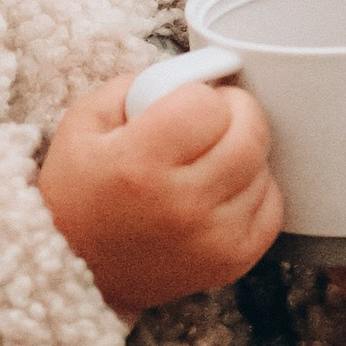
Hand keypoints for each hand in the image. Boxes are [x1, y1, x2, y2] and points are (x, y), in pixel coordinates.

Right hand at [39, 74, 283, 316]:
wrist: (74, 271)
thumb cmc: (77, 195)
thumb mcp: (82, 124)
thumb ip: (133, 85)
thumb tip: (188, 74)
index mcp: (139, 163)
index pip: (206, 104)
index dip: (200, 93)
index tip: (187, 101)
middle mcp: (181, 203)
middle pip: (249, 135)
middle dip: (237, 111)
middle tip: (216, 114)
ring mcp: (211, 237)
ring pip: (262, 169)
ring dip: (244, 152)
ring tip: (209, 157)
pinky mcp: (230, 261)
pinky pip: (271, 207)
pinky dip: (255, 190)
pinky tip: (225, 188)